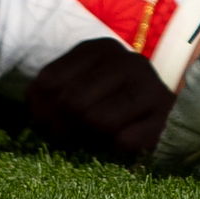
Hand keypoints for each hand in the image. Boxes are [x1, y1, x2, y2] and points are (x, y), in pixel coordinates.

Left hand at [25, 38, 171, 159]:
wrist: (162, 120)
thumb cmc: (108, 107)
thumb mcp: (76, 89)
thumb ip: (49, 92)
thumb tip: (33, 101)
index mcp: (100, 49)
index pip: (48, 81)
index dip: (41, 109)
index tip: (50, 120)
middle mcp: (128, 60)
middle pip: (70, 100)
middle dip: (61, 128)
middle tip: (68, 137)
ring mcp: (150, 85)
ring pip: (97, 119)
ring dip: (88, 139)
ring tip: (93, 138)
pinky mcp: (165, 115)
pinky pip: (124, 140)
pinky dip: (115, 149)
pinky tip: (120, 142)